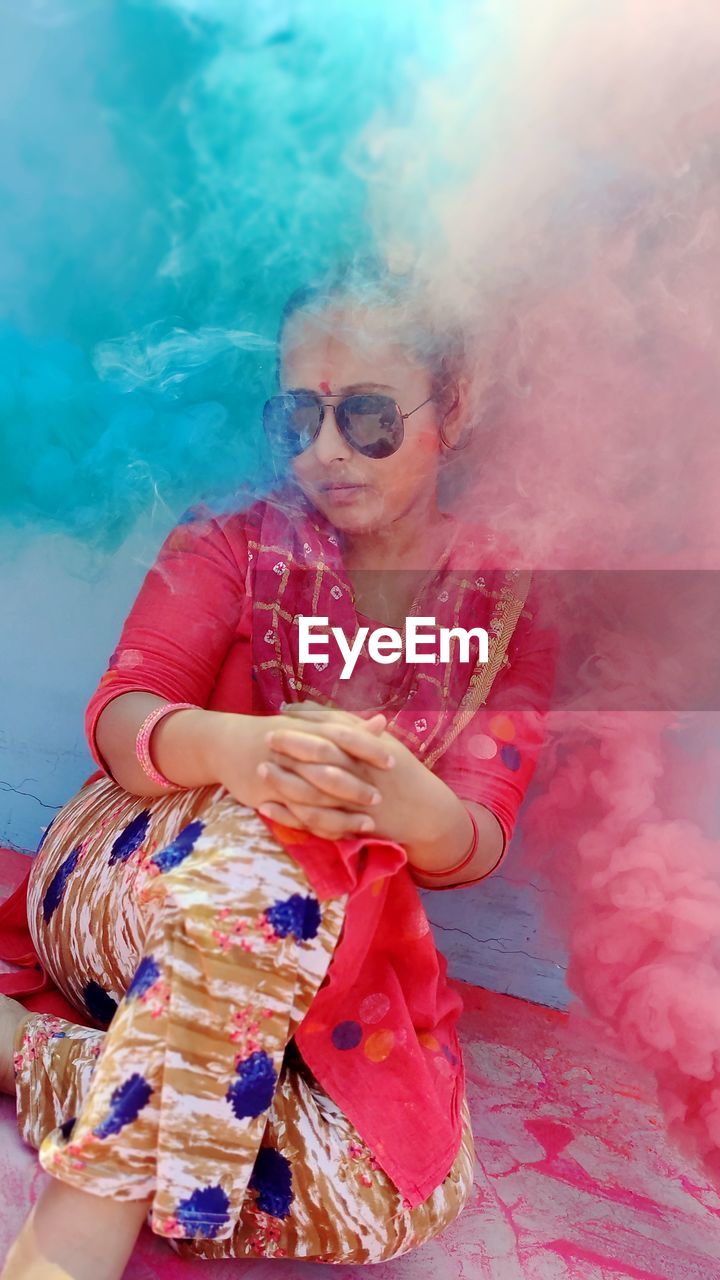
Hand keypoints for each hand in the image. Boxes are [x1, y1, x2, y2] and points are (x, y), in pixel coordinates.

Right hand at [209, 705, 394, 839]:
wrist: (227, 744)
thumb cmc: (277, 733)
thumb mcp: (311, 725)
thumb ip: (348, 727)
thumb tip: (383, 723)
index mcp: (307, 730)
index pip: (342, 736)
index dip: (367, 749)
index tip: (392, 761)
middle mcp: (294, 752)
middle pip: (329, 769)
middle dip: (356, 786)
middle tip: (381, 798)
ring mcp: (281, 776)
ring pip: (315, 799)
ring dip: (343, 813)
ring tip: (369, 825)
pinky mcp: (268, 797)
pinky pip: (298, 817)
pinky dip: (320, 827)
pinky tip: (340, 835)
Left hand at [265, 700, 448, 847]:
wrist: (424, 811)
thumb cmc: (400, 770)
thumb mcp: (382, 742)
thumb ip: (349, 724)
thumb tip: (312, 707)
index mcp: (370, 750)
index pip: (336, 731)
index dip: (308, 722)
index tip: (283, 714)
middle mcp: (361, 774)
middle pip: (322, 757)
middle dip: (293, 746)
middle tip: (267, 736)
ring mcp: (353, 802)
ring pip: (314, 791)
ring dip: (285, 780)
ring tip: (262, 768)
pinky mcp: (347, 825)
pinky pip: (313, 822)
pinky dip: (288, 816)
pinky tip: (266, 807)